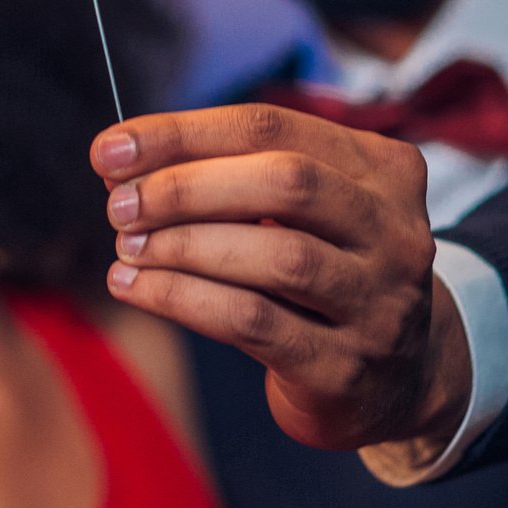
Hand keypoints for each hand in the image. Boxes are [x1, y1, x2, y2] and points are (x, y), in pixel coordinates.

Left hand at [91, 104, 466, 450]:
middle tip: (119, 204)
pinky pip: (254, 321)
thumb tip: (121, 159)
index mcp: (382, 170)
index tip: (109, 148)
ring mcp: (381, 303)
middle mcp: (395, 231)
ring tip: (125, 246)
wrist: (398, 381)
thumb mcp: (300, 211)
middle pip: (286, 182)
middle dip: (185, 187)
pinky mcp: (347, 368)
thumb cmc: (321, 272)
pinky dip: (181, 298)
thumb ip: (228, 174)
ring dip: (181, 245)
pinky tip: (135, 286)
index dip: (181, 132)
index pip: (270, 126)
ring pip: (277, 255)